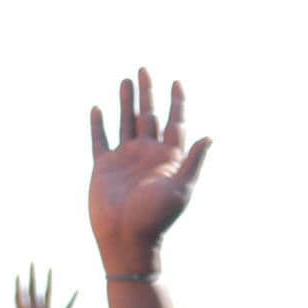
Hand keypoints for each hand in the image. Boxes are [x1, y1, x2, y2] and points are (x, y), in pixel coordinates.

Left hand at [0, 265, 75, 307]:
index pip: (19, 297)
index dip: (18, 286)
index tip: (17, 274)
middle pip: (33, 291)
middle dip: (32, 277)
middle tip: (32, 262)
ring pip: (47, 296)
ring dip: (48, 282)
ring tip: (50, 269)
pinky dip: (71, 300)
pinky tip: (76, 291)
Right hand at [88, 69, 209, 268]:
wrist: (127, 238)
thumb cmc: (157, 218)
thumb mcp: (181, 188)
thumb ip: (193, 161)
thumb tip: (209, 137)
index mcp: (169, 159)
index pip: (175, 123)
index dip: (177, 102)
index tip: (177, 82)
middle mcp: (148, 155)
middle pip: (149, 116)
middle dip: (148, 94)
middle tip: (145, 69)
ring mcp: (125, 159)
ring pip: (126, 122)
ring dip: (126, 102)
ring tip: (126, 80)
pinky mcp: (104, 166)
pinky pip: (100, 140)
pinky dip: (98, 124)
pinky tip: (98, 107)